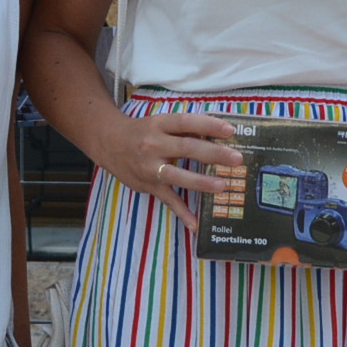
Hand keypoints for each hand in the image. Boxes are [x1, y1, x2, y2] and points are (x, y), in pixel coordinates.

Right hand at [100, 110, 243, 230]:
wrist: (109, 143)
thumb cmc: (142, 132)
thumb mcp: (160, 123)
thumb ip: (184, 129)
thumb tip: (215, 135)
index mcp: (159, 124)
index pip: (186, 123)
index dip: (208, 126)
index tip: (230, 131)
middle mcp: (153, 145)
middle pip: (186, 148)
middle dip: (213, 154)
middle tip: (236, 159)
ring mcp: (150, 167)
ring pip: (178, 176)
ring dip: (201, 182)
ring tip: (222, 186)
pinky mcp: (148, 185)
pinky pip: (168, 200)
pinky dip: (181, 213)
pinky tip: (195, 224)